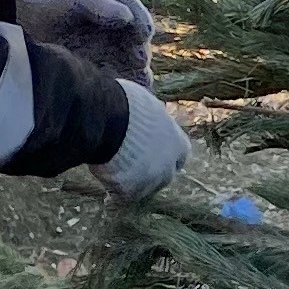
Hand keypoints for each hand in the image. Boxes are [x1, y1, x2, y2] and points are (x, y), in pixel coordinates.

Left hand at [12, 0, 154, 83]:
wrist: (16, 16)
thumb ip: (100, 6)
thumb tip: (127, 19)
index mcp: (110, 3)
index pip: (135, 14)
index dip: (141, 25)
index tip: (143, 35)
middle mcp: (110, 26)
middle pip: (134, 41)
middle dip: (140, 52)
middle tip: (139, 61)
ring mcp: (102, 47)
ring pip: (127, 62)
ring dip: (136, 73)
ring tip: (141, 83)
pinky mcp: (91, 65)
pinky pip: (111, 76)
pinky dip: (120, 84)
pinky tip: (124, 93)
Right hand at [96, 79, 188, 199]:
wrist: (109, 121)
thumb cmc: (126, 105)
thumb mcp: (145, 102)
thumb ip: (150, 111)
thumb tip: (148, 88)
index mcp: (177, 142)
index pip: (180, 154)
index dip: (167, 154)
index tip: (155, 152)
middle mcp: (168, 165)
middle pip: (165, 175)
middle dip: (152, 173)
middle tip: (134, 169)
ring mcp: (150, 181)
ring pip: (144, 189)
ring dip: (134, 186)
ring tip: (117, 181)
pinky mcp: (130, 192)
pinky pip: (123, 199)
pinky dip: (115, 199)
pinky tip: (107, 199)